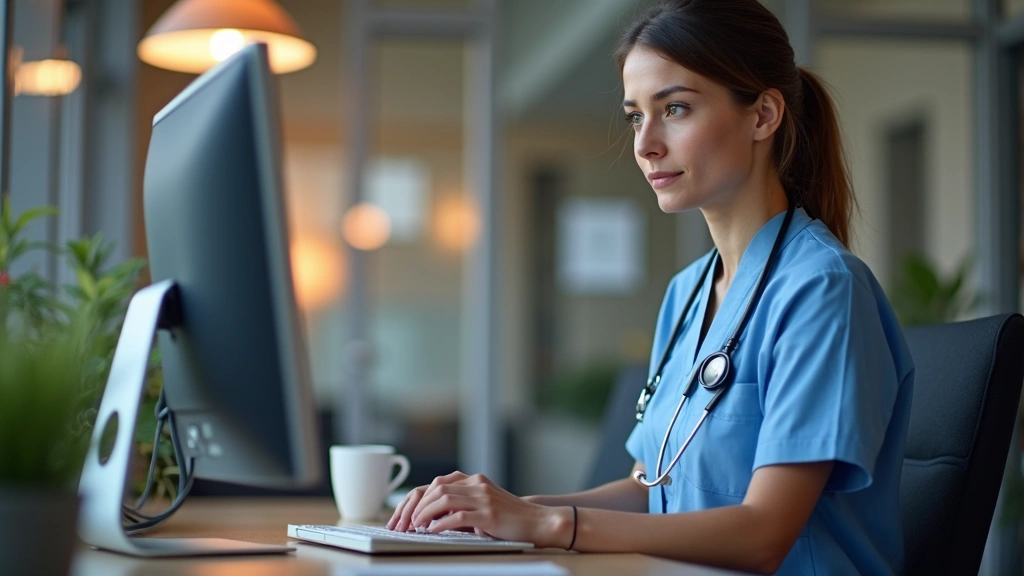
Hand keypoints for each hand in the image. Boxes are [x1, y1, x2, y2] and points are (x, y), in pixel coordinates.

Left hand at [385, 471, 571, 547]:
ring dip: (423, 513)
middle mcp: (476, 484)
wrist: (537, 522)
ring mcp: (483, 497)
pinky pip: (457, 515)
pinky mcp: (488, 513)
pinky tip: (431, 531)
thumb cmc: (508, 519)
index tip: (402, 517)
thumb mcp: (481, 507)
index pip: (434, 484)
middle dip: (414, 507)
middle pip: (434, 488)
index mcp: (472, 480)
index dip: (414, 500)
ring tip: (414, 527)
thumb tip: (427, 518)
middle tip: (403, 525)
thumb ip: (458, 507)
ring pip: (443, 498)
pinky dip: (440, 523)